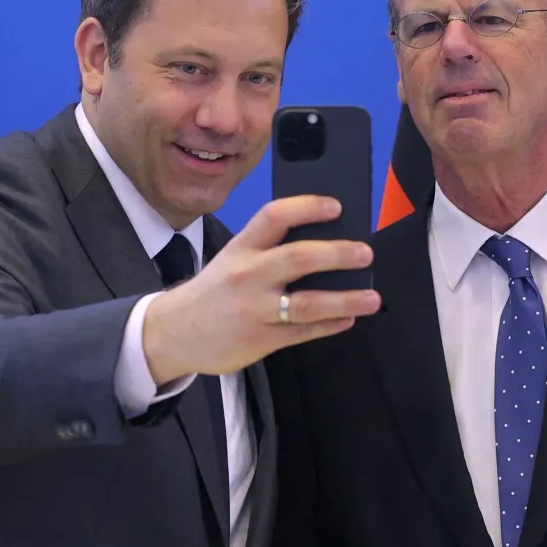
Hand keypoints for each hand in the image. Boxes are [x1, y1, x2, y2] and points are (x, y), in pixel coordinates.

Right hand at [142, 196, 379, 383]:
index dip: (308, 208)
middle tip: (365, 253)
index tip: (337, 207)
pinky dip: (329, 325)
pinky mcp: (259, 340)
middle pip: (298, 258)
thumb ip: (268, 251)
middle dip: (337, 254)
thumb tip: (325, 243)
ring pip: (307, 303)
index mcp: (241, 248)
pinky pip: (303, 332)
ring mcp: (254, 310)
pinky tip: (348, 320)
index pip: (275, 217)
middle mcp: (247, 276)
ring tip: (373, 298)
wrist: (173, 333)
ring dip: (345, 299)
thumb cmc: (213, 292)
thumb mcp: (231, 261)